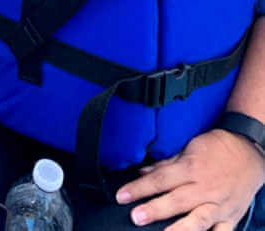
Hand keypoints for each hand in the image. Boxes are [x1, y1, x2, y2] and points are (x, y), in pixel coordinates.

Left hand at [116, 129, 264, 229]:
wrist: (248, 152)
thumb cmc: (216, 148)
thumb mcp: (188, 148)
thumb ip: (165, 164)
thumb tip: (142, 172)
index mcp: (191, 168)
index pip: (160, 179)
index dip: (139, 188)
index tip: (122, 196)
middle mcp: (204, 188)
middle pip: (176, 200)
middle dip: (154, 209)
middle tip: (135, 216)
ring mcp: (219, 205)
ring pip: (197, 220)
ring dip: (179, 229)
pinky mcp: (231, 217)